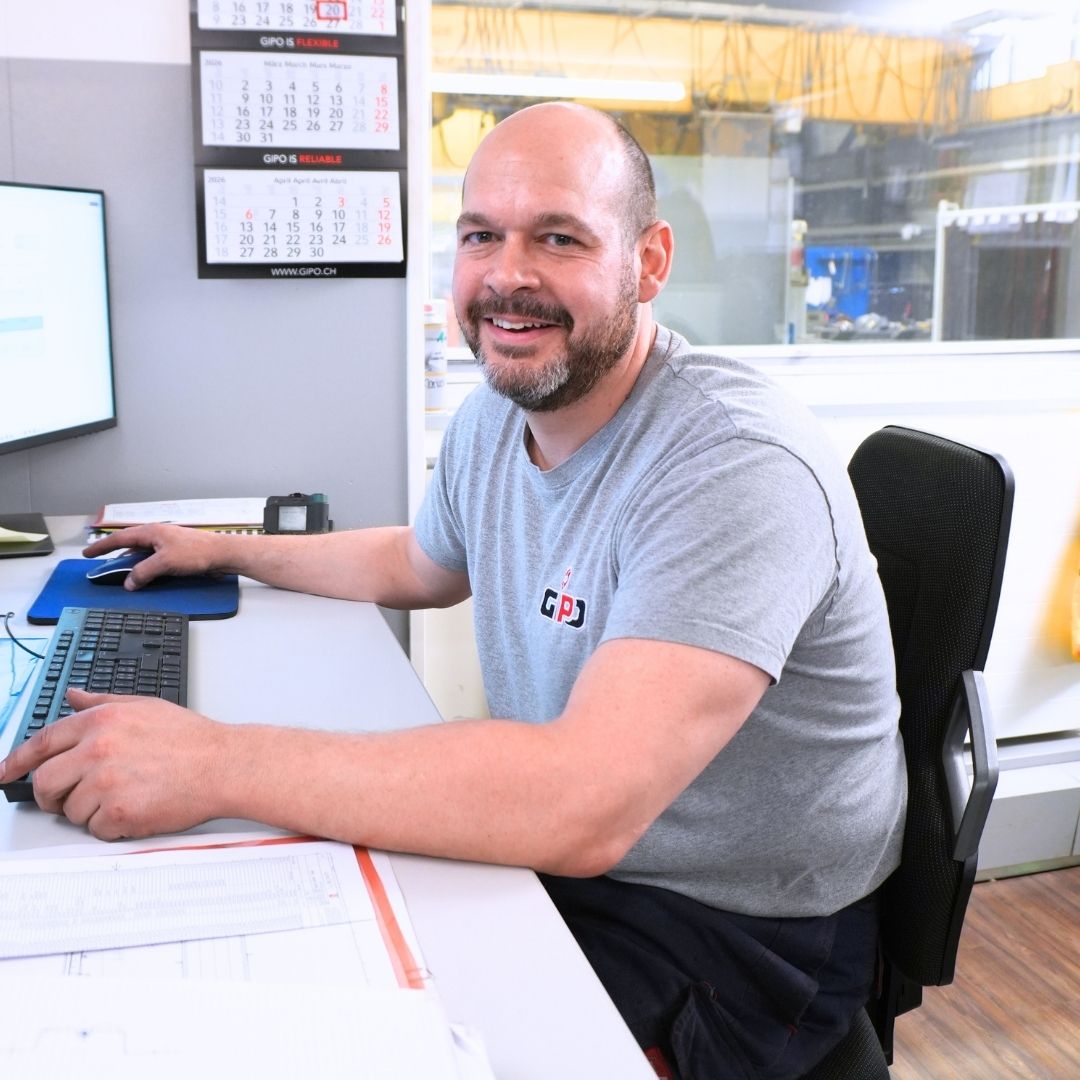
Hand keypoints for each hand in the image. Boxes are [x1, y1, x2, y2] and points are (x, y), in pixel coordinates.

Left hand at [0, 689, 227, 839]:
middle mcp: (98, 748)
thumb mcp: (144, 707)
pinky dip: (112, 826)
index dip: (18, 760)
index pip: (42, 742)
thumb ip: (102, 700)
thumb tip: (73, 695)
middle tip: (69, 799)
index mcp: (101, 720)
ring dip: (91, 811)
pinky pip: (95, 830)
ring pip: (70, 810)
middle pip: (46, 781)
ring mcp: (106, 781)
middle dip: (52, 795)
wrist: (224, 765)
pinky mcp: (118, 811)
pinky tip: (136, 809)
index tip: (6, 772)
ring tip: (125, 797)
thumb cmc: (191, 739)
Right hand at [82, 523, 224, 589]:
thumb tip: (128, 583)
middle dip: (114, 553)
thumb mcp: (164, 563)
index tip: (87, 553)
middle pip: (129, 544)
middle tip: (100, 563)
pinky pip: (153, 559)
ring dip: (130, 562)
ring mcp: (167, 543)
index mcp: (151, 531)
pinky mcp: (176, 553)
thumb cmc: (196, 553)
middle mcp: (157, 535)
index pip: (119, 538)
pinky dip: (144, 566)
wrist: (223, 554)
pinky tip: (144, 576)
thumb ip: (143, 572)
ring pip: (141, 552)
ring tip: (119, 573)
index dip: (102, 546)